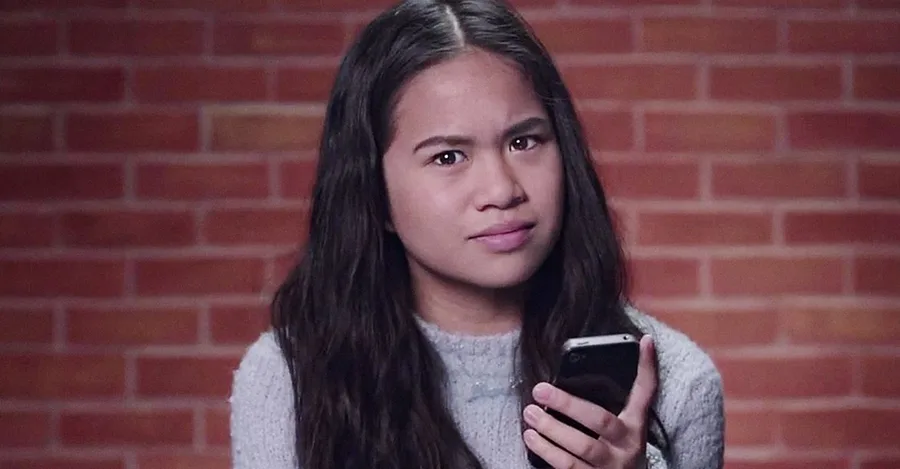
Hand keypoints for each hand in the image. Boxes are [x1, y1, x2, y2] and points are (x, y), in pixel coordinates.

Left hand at [522, 335, 657, 468]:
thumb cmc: (618, 451)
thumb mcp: (625, 428)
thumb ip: (619, 400)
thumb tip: (620, 357)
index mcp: (634, 428)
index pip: (645, 393)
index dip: (647, 368)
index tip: (644, 341)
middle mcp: (625, 448)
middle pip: (599, 421)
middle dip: (568, 404)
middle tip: (539, 391)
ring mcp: (609, 468)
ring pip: (580, 449)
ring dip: (551, 431)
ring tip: (530, 415)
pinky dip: (546, 453)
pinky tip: (531, 439)